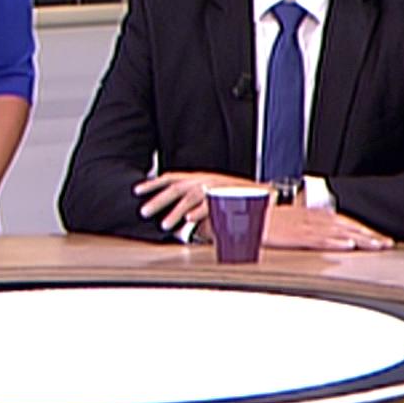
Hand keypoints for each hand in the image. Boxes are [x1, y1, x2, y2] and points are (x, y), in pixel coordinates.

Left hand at [134, 170, 258, 231]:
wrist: (266, 199)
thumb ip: (196, 204)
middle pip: (177, 187)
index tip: (137, 190)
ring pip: (191, 197)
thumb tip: (180, 216)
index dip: (154, 183)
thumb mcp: (214, 196)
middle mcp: (207, 180)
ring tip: (164, 224)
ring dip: (176, 211)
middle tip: (144, 211)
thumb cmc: (239, 200)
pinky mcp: (228, 199)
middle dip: (158, 199)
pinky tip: (189, 221)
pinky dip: (198, 212)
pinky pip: (210, 205)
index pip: (173, 177)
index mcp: (201, 178)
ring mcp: (217, 188)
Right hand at [263, 206, 392, 251]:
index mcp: (314, 214)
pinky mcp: (297, 235)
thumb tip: (327, 232)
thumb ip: (311, 225)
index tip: (378, 238)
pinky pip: (320, 239)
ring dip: (360, 239)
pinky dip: (335, 242)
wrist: (249, 217)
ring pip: (339, 232)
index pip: (345, 222)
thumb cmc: (267, 220)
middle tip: (386, 244)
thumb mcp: (293, 219)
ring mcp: (307, 226)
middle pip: (348, 226)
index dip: (363, 229)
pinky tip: (347, 246)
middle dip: (369, 235)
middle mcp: (314, 218)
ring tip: (376, 246)